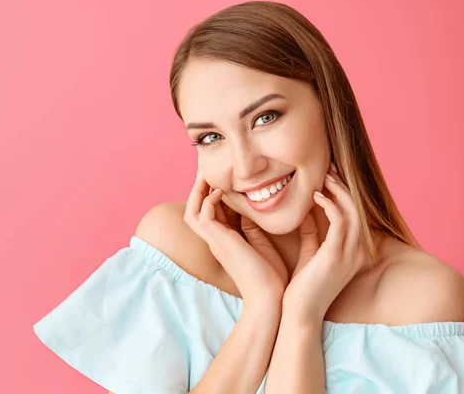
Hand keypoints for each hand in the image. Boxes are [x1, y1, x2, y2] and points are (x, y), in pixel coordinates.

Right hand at [184, 166, 288, 305]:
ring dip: (198, 191)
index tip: (220, 175)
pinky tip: (220, 191)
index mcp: (224, 240)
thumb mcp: (259, 242)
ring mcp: (214, 241)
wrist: (270, 297)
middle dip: (199, 187)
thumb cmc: (269, 276)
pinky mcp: (218, 242)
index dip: (211, 192)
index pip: (211, 211)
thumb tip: (249, 207)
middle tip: (205, 167)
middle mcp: (215, 240)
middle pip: (195, 209)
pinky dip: (208, 201)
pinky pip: (202, 216)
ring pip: (193, 211)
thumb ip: (250, 225)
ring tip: (206, 173)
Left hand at [282, 164, 368, 325]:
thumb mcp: (312, 253)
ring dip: (338, 190)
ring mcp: (350, 253)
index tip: (328, 175)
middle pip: (357, 207)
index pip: (355, 213)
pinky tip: (315, 195)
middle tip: (327, 167)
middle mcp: (358, 251)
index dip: (344, 192)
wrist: (299, 313)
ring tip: (323, 175)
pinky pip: (340, 220)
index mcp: (354, 251)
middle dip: (343, 185)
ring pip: (352, 210)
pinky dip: (330, 204)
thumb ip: (313, 232)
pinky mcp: (336, 255)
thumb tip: (307, 210)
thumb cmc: (302, 286)